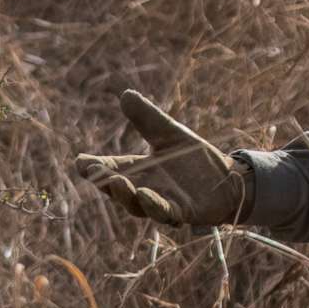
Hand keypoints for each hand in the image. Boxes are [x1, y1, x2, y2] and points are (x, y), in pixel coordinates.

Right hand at [73, 90, 250, 225]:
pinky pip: (165, 212)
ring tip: (118, 181)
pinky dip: (154, 205)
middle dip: (106, 182)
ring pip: (138, 205)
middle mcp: (145, 189)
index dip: (93, 168)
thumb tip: (125, 95)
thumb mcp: (170, 133)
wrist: (228, 180)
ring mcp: (162, 204)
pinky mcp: (183, 213)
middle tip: (95, 172)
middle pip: (119, 190)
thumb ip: (147, 119)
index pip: (110, 169)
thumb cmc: (195, 159)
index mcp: (138, 170)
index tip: (80, 162)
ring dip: (126, 195)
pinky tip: (145, 194)